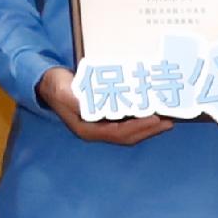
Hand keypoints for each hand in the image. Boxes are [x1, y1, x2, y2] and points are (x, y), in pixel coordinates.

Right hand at [36, 68, 172, 144]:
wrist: (48, 81)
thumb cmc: (57, 86)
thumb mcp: (64, 92)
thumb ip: (78, 101)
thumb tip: (95, 109)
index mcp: (88, 129)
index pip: (118, 133)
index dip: (138, 127)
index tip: (155, 119)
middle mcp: (97, 130)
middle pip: (128, 135)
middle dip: (149, 130)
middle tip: (168, 121)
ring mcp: (102, 125)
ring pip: (130, 130)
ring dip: (148, 126)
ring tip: (167, 119)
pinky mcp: (106, 117)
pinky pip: (127, 121)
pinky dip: (141, 118)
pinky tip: (152, 111)